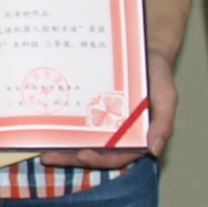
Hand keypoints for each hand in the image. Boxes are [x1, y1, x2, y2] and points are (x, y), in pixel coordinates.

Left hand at [33, 43, 177, 173]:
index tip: (83, 154)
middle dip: (70, 157)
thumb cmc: (156, 74)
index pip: (116, 156)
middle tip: (50, 156)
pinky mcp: (86, 106)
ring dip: (61, 147)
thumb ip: (164, 122)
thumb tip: (155, 149)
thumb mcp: (166, 96)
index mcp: (133, 136)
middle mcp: (114, 132)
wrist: (142, 46)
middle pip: (91, 151)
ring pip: (78, 139)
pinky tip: (43, 124)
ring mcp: (98, 120)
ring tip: (41, 147)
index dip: (99, 159)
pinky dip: (59, 124)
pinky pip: (72, 119)